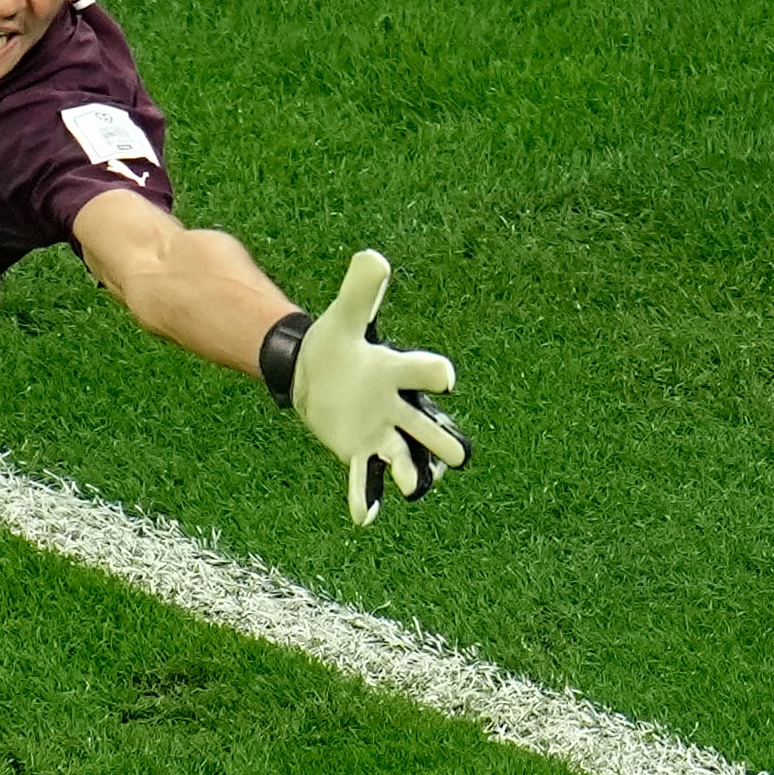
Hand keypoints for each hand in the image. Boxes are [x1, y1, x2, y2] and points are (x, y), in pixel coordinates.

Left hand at [271, 251, 470, 526]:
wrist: (315, 370)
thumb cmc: (337, 342)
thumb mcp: (344, 316)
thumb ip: (360, 290)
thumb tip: (372, 256)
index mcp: (396, 371)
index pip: (423, 372)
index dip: (436, 373)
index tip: (447, 378)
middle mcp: (396, 406)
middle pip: (425, 426)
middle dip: (440, 441)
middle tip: (458, 457)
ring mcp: (380, 431)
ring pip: (403, 456)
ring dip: (410, 473)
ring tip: (412, 487)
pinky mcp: (358, 450)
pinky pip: (366, 477)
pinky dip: (366, 497)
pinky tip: (364, 518)